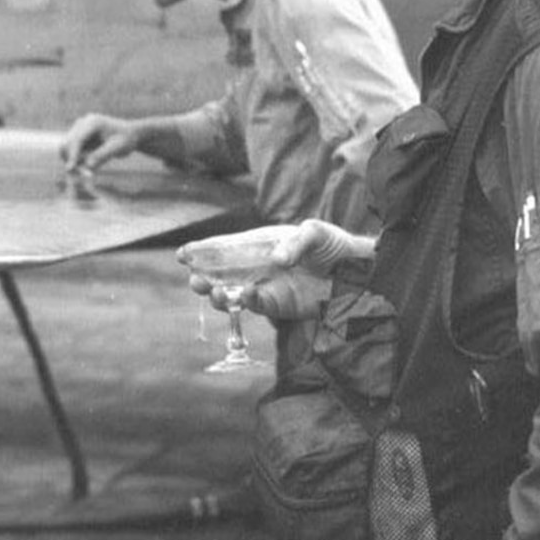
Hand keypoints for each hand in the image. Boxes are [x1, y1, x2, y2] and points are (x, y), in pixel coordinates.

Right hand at [60, 113, 142, 171]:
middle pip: (67, 144)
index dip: (72, 154)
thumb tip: (88, 165)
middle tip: (85, 175)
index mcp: (93, 122)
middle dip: (72, 160)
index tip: (70, 169)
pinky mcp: (78, 138)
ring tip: (89, 174)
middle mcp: (83, 123)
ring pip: (66, 149)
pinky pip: (71, 153)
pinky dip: (76, 163)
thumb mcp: (118, 148)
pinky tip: (88, 171)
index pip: (77, 139)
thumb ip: (103, 155)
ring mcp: (79, 129)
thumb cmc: (127, 140)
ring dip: (74, 163)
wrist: (130, 135)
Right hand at [184, 218, 375, 320]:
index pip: (226, 246)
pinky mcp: (278, 306)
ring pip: (232, 292)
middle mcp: (258, 265)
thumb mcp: (316, 233)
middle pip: (222, 271)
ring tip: (209, 292)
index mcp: (260, 243)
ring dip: (217, 293)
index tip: (182, 254)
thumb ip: (296, 243)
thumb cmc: (335, 246)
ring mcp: (266, 286)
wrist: (358, 274)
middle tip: (192, 279)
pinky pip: (255, 305)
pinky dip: (246, 302)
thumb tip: (276, 261)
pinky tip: (243, 296)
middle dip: (203, 275)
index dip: (203, 250)